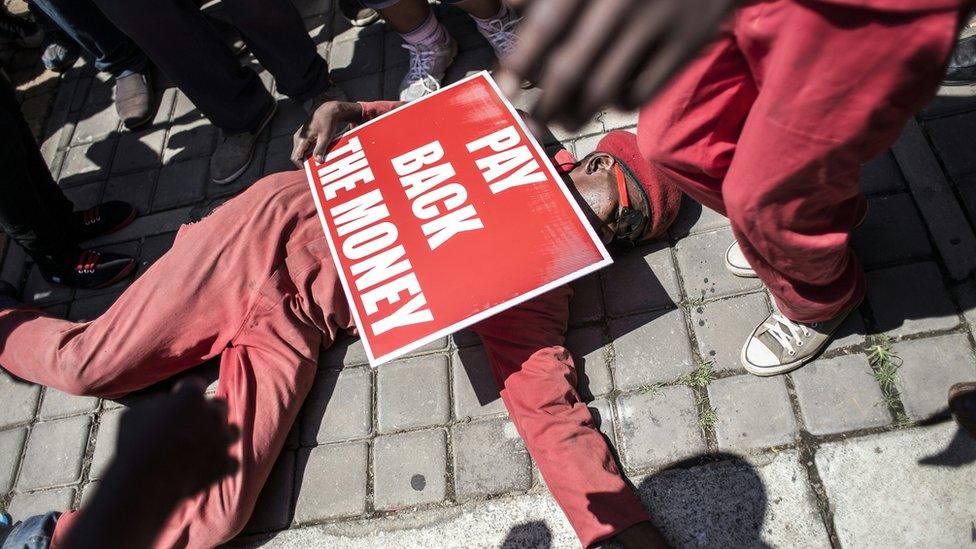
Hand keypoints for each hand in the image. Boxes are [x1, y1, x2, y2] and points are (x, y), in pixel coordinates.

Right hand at [110, 378, 239, 500]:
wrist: (142, 481)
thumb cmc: (133, 445)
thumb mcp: (135, 415)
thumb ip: (157, 407)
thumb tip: (164, 409)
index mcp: (190, 396)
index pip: (194, 386)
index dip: (183, 393)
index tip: (176, 402)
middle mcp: (212, 414)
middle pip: (220, 406)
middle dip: (208, 413)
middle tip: (194, 425)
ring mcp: (221, 439)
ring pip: (233, 432)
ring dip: (222, 437)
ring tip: (206, 446)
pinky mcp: (225, 464)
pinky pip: (233, 462)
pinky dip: (223, 465)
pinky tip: (210, 469)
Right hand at [291, 101, 364, 166]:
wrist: (327, 111)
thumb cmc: (327, 122)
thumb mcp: (325, 137)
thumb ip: (320, 149)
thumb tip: (318, 161)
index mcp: (301, 139)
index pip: (295, 157)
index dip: (302, 166)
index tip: (312, 170)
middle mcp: (297, 138)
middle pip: (297, 156)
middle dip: (306, 163)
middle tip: (317, 167)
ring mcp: (299, 137)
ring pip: (301, 152)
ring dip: (308, 158)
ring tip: (319, 160)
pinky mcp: (304, 136)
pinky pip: (304, 148)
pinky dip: (310, 153)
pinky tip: (319, 153)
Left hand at [497, 0, 735, 129]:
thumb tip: (511, 9)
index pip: (545, 29)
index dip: (519, 66)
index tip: (505, 91)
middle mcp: (620, 2)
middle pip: (569, 71)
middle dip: (544, 106)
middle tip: (533, 122)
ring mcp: (656, 24)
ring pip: (602, 91)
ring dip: (576, 115)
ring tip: (564, 120)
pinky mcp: (686, 45)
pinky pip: (639, 94)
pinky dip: (616, 105)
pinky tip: (608, 99)